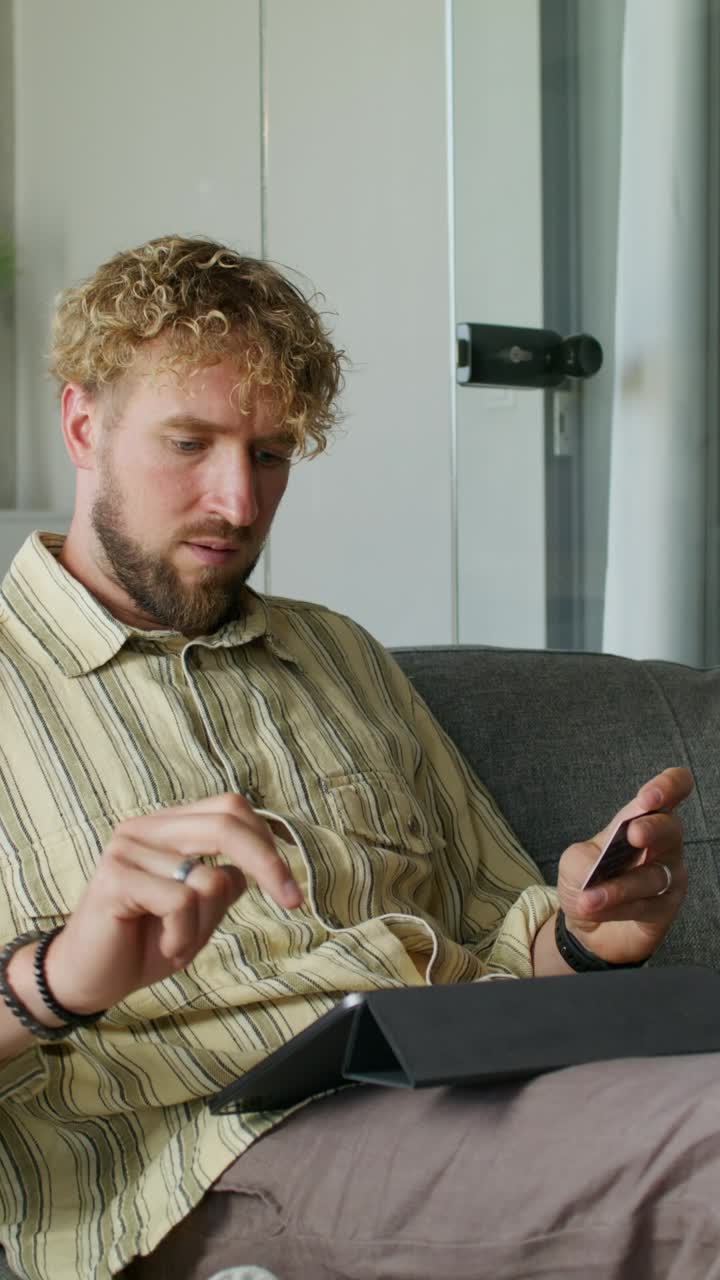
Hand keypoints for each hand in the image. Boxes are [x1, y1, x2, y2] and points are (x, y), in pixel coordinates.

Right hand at [45, 793, 302, 1013]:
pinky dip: (184, 936)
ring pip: (206, 877)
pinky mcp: (115, 877)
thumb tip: (257, 865)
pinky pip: (180, 902)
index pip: (230, 809)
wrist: (90, 980)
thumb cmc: (146, 943)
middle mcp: (147, 828)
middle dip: (267, 863)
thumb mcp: (201, 913)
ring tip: (178, 942)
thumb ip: (225, 883)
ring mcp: (127, 848)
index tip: (292, 883)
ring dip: (204, 924)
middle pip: (225, 823)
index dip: (267, 840)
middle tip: (291, 900)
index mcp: (169, 826)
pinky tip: (165, 948)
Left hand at [556, 767, 691, 965]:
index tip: (648, 798)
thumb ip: (586, 858)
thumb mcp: (575, 862)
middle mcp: (662, 843)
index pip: (672, 790)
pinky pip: (645, 904)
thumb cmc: (587, 881)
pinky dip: (616, 907)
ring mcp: (668, 875)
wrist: (587, 927)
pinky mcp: (666, 907)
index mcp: (640, 819)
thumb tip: (599, 868)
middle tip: (633, 834)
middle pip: (672, 827)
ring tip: (588, 898)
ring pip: (652, 875)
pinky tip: (595, 908)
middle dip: (653, 828)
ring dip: (618, 886)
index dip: (668, 786)